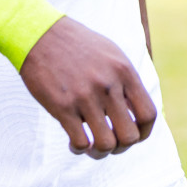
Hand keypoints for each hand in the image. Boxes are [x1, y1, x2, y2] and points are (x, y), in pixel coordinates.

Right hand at [19, 17, 157, 158]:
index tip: (133, 136)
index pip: (148, 115)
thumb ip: (126, 81)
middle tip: (110, 143)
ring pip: (106, 144)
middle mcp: (108, 85)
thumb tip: (137, 112)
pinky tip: (74, 144)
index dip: (144, 133)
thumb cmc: (76, 45)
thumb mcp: (110, 53)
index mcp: (123, 71)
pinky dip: (79, 150)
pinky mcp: (63, 106)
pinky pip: (81, 143)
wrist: (39, 33)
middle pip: (130, 136)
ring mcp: (85, 96)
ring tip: (92, 148)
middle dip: (122, 147)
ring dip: (100, 153)